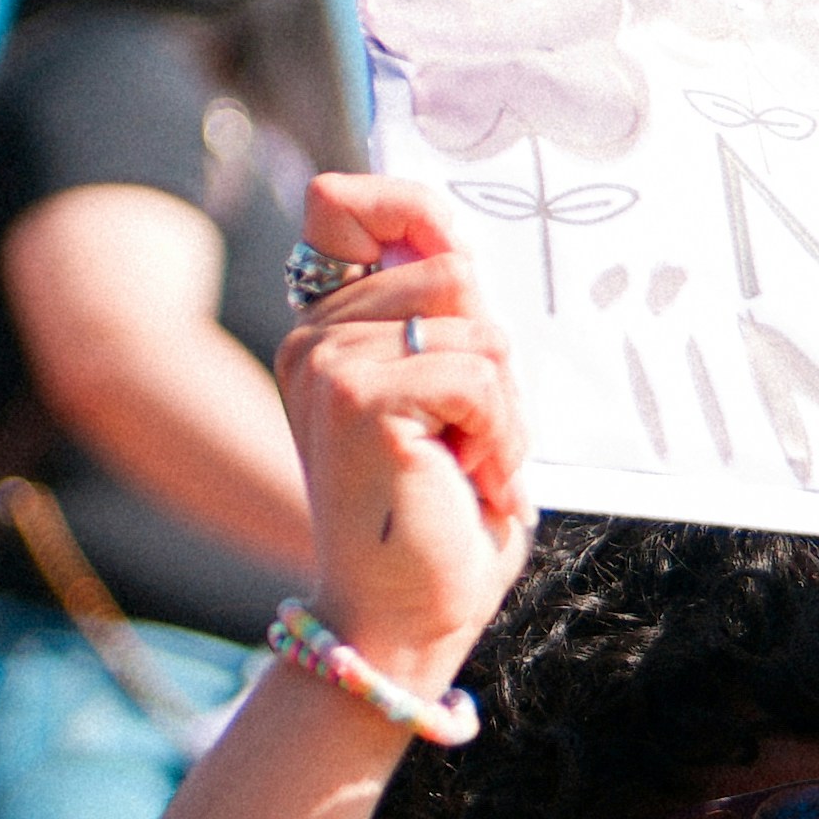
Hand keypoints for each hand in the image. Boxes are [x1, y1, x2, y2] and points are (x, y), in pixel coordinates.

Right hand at [274, 172, 526, 694]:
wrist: (404, 618)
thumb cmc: (439, 515)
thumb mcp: (451, 396)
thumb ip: (444, 316)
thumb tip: (465, 243)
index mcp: (326, 327)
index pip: (348, 200)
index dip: (413, 209)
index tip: (461, 269)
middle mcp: (312, 335)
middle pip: (452, 265)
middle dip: (497, 356)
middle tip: (474, 435)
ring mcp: (327, 362)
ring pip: (477, 324)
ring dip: (506, 406)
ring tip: (473, 464)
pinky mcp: (357, 398)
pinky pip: (477, 374)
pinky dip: (501, 435)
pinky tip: (473, 482)